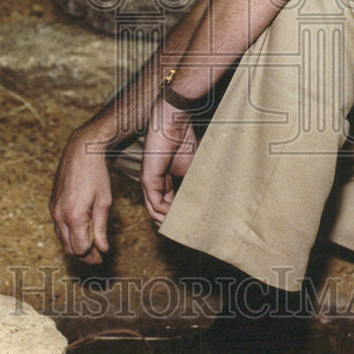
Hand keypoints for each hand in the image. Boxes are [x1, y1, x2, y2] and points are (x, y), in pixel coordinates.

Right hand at [49, 124, 112, 263]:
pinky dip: (68, 233)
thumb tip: (103, 249)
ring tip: (91, 244)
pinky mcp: (51, 204)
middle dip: (83, 254)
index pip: (80, 248)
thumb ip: (101, 228)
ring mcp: (53, 209)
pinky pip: (58, 226)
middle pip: (69, 247)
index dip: (92, 255)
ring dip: (75, 244)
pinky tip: (81, 229)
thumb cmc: (96, 175)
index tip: (102, 256)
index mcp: (73, 216)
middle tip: (98, 255)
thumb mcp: (104, 202)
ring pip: (61, 238)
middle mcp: (59, 215)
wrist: (80, 152)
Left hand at [140, 97, 196, 223]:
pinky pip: (155, 202)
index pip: (167, 203)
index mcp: (163, 179)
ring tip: (184, 228)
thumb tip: (205, 202)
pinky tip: (177, 217)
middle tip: (187, 231)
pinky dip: (166, 212)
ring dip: (169, 220)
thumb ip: (192, 185)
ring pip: (155, 210)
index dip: (177, 215)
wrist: (174, 122)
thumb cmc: (184, 139)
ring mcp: (149, 181)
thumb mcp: (191, 168)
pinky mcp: (148, 179)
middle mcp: (153, 182)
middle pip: (159, 210)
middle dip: (171, 222)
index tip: (191, 223)